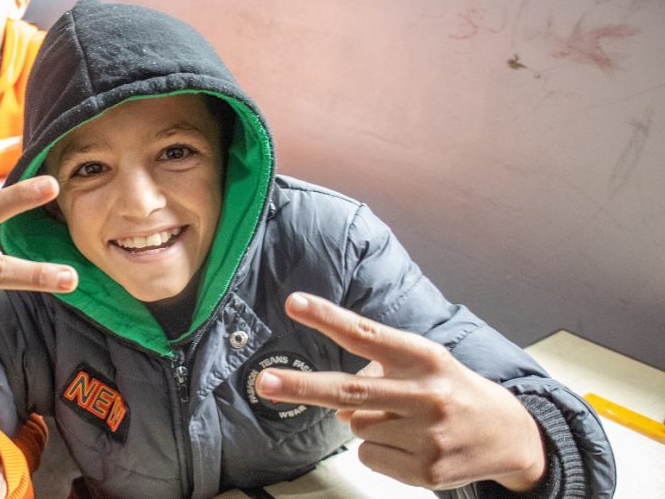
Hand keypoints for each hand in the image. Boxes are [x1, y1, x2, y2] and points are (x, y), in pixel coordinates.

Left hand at [255, 293, 546, 491]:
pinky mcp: (426, 470)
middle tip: (263, 381)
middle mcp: (425, 394)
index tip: (295, 304)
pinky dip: (379, 451)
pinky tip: (410, 443)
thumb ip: (377, 371)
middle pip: (350, 390)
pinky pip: (369, 456)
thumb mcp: (423, 366)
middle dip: (302, 386)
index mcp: (423, 358)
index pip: (367, 335)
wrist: (510, 436)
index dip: (329, 318)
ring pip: (356, 427)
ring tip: (406, 420)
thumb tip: (339, 407)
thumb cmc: (454, 392)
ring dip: (367, 423)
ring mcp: (426, 435)